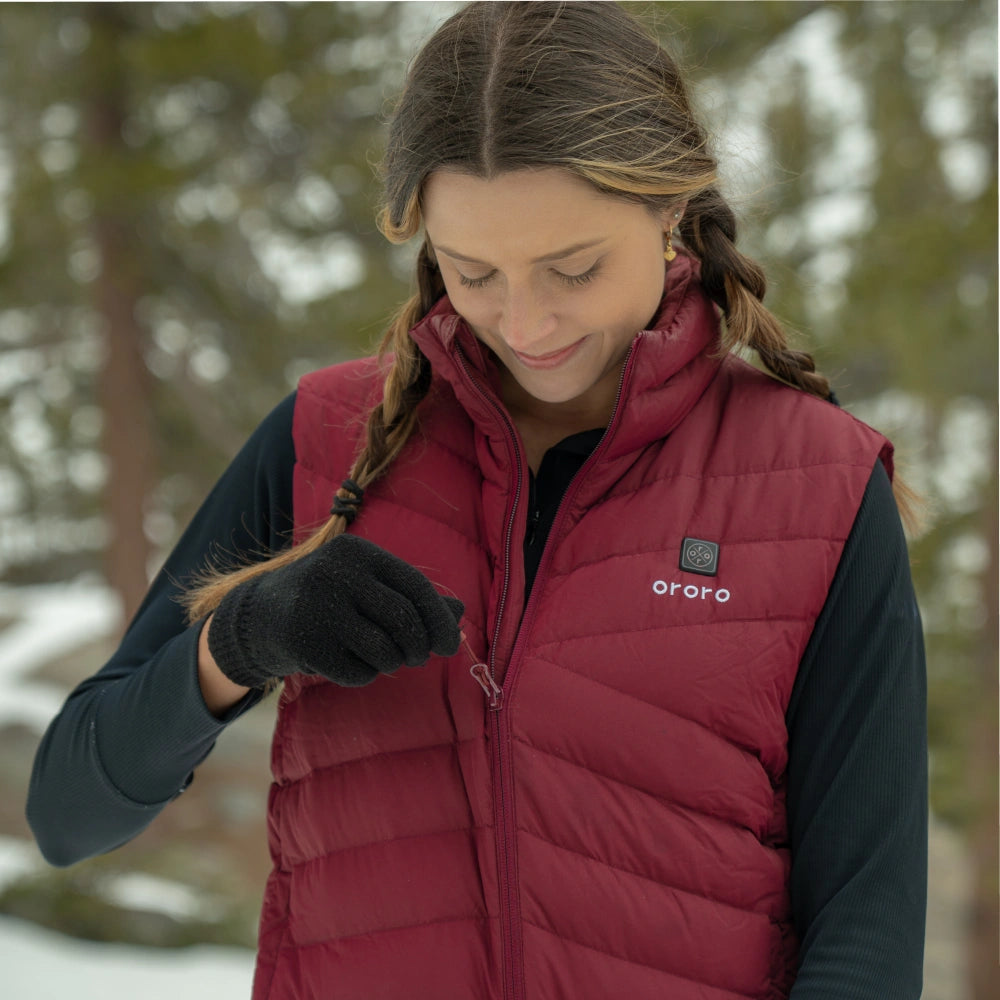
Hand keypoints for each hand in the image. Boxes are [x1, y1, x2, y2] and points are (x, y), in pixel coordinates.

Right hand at [206, 534, 463, 688]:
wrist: (258, 617)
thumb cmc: (328, 599)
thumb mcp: (367, 587)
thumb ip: (412, 597)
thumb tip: (459, 613)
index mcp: (357, 552)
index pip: (416, 586)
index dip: (439, 619)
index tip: (450, 644)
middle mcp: (336, 574)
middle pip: (404, 621)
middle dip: (420, 647)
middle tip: (418, 657)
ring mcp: (317, 608)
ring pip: (385, 651)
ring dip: (392, 662)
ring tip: (381, 656)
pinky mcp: (304, 644)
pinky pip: (359, 673)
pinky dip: (363, 674)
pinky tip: (346, 661)